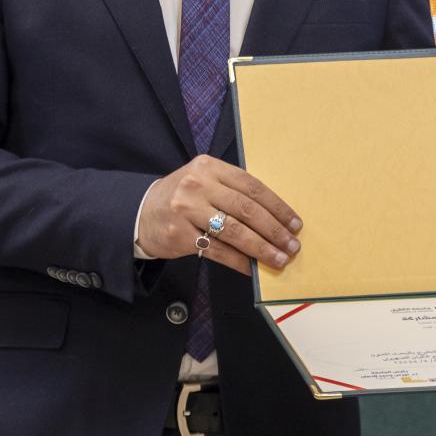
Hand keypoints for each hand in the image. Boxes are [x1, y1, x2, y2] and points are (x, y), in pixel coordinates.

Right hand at [138, 155, 300, 271]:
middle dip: (274, 230)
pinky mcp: (179, 235)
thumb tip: (275, 218)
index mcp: (210, 167)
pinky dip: (239, 261)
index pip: (252, 186)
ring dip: (262, 248)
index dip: (278, 207)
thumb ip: (233, 192)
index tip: (295, 223)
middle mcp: (198, 185)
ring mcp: (186, 210)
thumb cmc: (182, 198)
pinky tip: (252, 268)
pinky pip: (217, 250)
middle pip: (246, 209)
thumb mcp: (204, 181)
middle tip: (292, 245)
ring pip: (234, 231)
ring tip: (279, 259)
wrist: (140, 212)